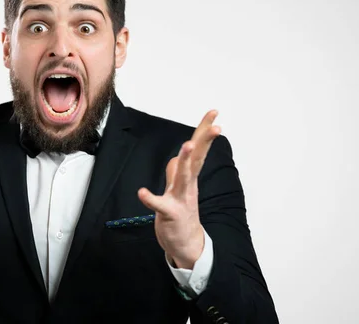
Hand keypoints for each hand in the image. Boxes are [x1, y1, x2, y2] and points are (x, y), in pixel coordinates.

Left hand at [138, 110, 220, 268]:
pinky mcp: (170, 214)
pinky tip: (142, 192)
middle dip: (204, 141)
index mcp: (190, 177)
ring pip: (183, 177)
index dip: (204, 131)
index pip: (198, 150)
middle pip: (197, 159)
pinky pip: (160, 205)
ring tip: (185, 146)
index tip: (214, 112)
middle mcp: (188, 185)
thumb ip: (176, 172)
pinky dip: (151, 199)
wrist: (185, 245)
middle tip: (216, 126)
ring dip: (185, 161)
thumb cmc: (181, 214)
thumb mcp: (178, 189)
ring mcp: (181, 199)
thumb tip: (175, 158)